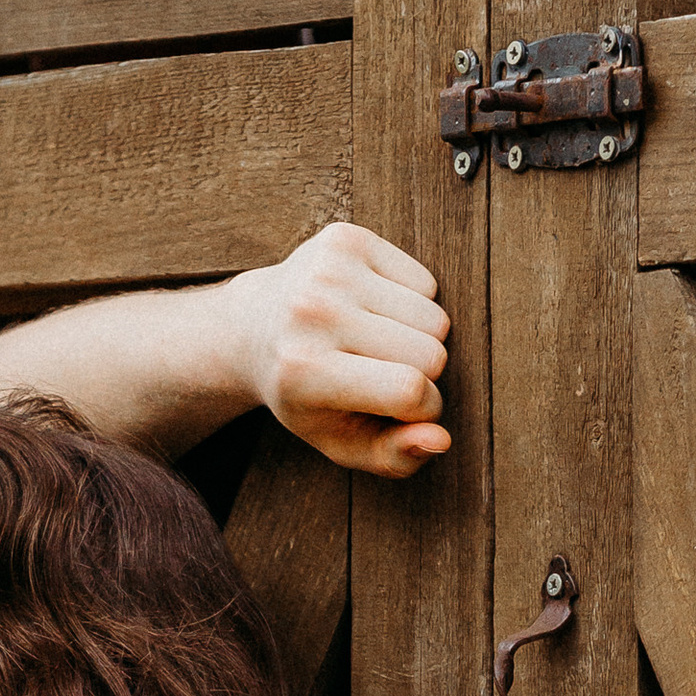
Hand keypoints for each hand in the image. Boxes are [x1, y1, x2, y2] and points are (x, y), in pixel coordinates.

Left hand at [219, 221, 450, 479]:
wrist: (254, 328)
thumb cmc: (306, 396)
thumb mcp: (340, 442)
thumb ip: (392, 457)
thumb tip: (441, 439)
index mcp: (305, 370)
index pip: (409, 390)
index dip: (423, 409)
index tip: (403, 412)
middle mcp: (313, 312)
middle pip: (430, 354)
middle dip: (421, 374)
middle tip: (377, 374)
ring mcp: (329, 270)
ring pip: (436, 318)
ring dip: (420, 338)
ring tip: (373, 343)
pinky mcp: (346, 239)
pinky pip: (426, 282)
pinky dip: (412, 303)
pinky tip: (373, 311)